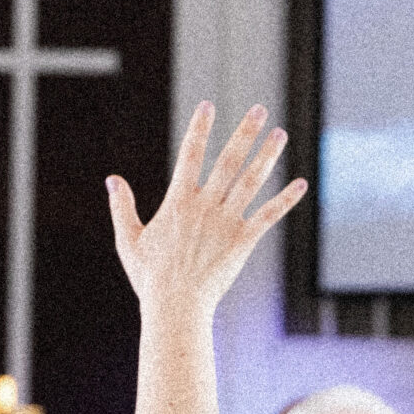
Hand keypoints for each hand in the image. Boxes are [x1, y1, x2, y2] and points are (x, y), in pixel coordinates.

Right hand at [106, 103, 305, 317]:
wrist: (176, 306)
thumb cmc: (150, 277)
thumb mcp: (128, 239)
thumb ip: (122, 206)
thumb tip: (111, 179)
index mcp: (178, 202)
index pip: (190, 154)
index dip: (200, 128)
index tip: (208, 106)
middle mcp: (205, 206)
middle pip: (228, 160)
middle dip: (244, 132)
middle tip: (259, 109)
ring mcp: (227, 223)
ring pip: (251, 182)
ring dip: (267, 156)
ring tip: (280, 133)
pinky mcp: (243, 242)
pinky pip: (268, 216)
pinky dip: (285, 199)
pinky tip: (301, 184)